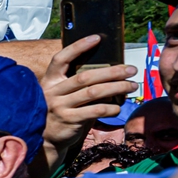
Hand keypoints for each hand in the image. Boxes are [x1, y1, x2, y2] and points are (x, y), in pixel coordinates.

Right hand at [37, 36, 138, 172]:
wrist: (45, 140)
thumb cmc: (60, 112)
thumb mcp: (61, 95)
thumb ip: (77, 85)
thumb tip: (110, 73)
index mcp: (50, 81)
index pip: (61, 59)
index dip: (78, 47)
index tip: (96, 38)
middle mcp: (53, 92)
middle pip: (85, 77)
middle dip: (111, 72)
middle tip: (131, 69)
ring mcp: (60, 107)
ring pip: (93, 93)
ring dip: (116, 88)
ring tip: (132, 86)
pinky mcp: (69, 121)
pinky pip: (95, 111)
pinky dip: (110, 108)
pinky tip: (119, 107)